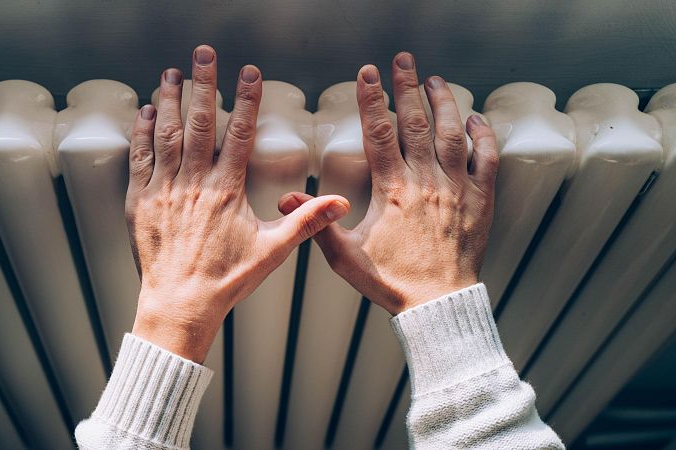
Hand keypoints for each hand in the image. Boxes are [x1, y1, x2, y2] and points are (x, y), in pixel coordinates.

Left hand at [125, 45, 349, 361]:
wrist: (180, 305)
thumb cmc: (225, 280)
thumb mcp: (272, 251)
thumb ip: (305, 222)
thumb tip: (340, 203)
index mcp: (226, 191)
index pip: (240, 135)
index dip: (247, 101)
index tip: (250, 73)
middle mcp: (194, 184)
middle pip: (200, 124)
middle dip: (204, 85)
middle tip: (205, 54)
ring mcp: (164, 190)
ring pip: (167, 135)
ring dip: (170, 100)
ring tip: (173, 72)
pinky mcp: (141, 202)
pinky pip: (140, 159)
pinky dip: (142, 133)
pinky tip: (146, 112)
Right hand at [279, 52, 498, 314]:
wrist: (438, 305)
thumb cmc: (392, 282)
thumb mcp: (344, 255)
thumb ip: (317, 222)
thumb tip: (287, 198)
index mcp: (392, 190)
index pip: (378, 132)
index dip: (371, 100)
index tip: (367, 74)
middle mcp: (425, 181)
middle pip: (416, 123)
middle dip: (407, 87)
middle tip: (402, 61)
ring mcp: (455, 188)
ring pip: (451, 134)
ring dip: (443, 102)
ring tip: (435, 79)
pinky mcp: (479, 201)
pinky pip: (486, 161)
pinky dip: (483, 137)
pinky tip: (476, 119)